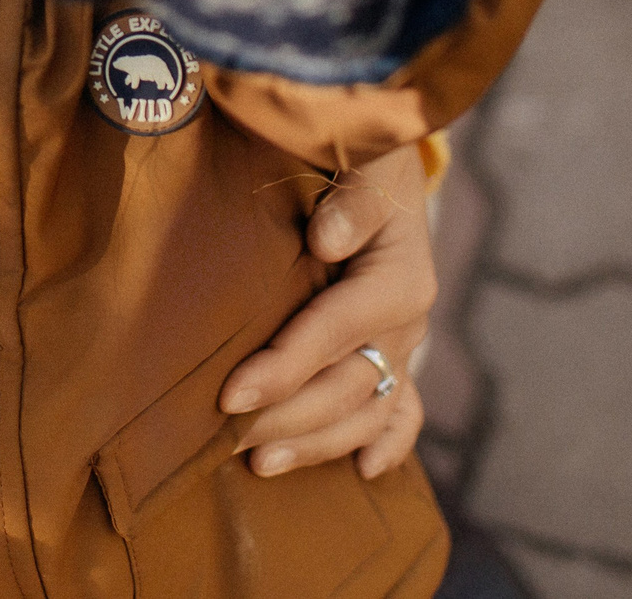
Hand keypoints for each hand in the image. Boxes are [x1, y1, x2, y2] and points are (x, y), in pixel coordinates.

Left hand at [220, 141, 433, 480]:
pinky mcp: (397, 356)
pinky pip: (401, 411)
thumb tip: (328, 240)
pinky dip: (386, 443)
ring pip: (366, 411)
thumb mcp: (358, 159)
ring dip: (317, 443)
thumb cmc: (352, 158)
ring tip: (260, 465)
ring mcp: (404, 345)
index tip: (230, 394)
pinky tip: (362, 472)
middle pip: (346, 385)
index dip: (283, 368)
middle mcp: (407, 320)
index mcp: (398, 277)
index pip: (334, 333)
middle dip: (286, 417)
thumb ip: (351, 200)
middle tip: (225, 440)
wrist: (376, 162)